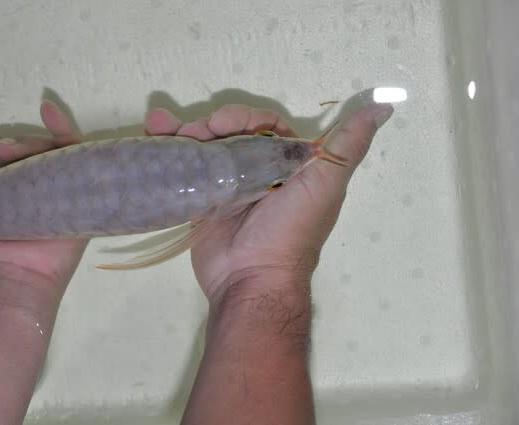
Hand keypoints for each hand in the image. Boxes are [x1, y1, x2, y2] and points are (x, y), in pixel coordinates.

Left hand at [0, 101, 88, 295]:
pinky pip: (76, 154)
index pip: (3, 157)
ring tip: (13, 150)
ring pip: (47, 149)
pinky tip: (49, 110)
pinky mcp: (79, 187)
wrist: (11, 275)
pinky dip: (64, 129)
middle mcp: (31, 186)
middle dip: (13, 145)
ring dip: (31, 141)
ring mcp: (56, 186)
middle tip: (0, 152)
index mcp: (4, 190)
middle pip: (27, 150)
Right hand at [145, 102, 393, 304]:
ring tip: (161, 125)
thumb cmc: (292, 230)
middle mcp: (257, 172)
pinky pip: (187, 169)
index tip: (224, 124)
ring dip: (183, 130)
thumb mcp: (326, 183)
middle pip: (230, 133)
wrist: (252, 278)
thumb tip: (384, 108)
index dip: (244, 118)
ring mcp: (226, 187)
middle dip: (210, 124)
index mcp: (287, 165)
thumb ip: (347, 146)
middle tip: (197, 132)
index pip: (263, 126)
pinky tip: (153, 133)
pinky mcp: (202, 202)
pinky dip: (169, 150)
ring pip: (205, 147)